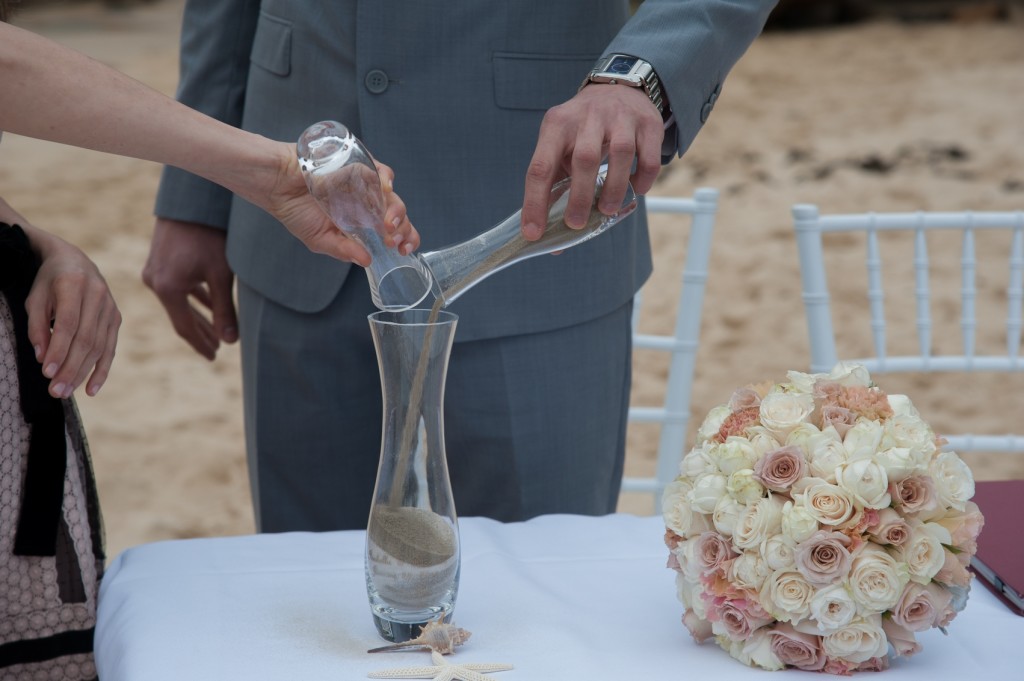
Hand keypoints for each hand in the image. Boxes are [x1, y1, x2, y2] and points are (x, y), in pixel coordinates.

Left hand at [26, 232, 120, 397]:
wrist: (75, 261)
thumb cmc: (49, 282)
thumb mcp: (35, 298)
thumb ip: (37, 327)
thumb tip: (43, 359)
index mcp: (74, 284)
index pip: (68, 324)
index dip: (59, 349)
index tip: (47, 372)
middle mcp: (98, 295)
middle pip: (86, 339)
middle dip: (70, 368)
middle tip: (55, 391)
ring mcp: (111, 308)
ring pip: (99, 347)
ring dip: (83, 372)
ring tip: (66, 392)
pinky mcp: (117, 318)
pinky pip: (110, 348)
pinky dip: (102, 371)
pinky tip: (91, 390)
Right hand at [142, 219, 234, 359]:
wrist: (190, 201)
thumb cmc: (209, 235)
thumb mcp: (221, 274)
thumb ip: (225, 309)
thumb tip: (230, 341)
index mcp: (168, 289)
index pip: (185, 327)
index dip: (201, 344)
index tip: (214, 357)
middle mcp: (155, 282)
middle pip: (181, 317)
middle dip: (201, 334)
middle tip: (216, 351)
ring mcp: (155, 271)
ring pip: (179, 303)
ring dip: (198, 316)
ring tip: (215, 333)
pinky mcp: (160, 261)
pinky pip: (177, 288)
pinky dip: (193, 298)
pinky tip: (207, 304)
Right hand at [259, 144, 418, 266]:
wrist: (276, 184)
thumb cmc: (295, 210)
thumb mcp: (320, 239)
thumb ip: (343, 250)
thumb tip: (367, 261)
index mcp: (362, 223)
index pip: (392, 232)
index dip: (404, 240)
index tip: (403, 250)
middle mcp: (367, 204)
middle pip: (398, 215)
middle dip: (403, 228)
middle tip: (393, 239)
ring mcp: (364, 184)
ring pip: (392, 195)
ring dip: (396, 209)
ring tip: (389, 223)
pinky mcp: (358, 164)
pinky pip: (380, 170)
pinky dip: (386, 179)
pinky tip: (384, 189)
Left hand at [521, 84, 663, 239]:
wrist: (617, 89)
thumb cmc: (582, 130)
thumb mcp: (561, 146)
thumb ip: (556, 188)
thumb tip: (553, 242)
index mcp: (556, 125)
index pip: (540, 167)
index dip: (535, 203)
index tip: (534, 233)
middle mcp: (587, 117)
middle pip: (583, 159)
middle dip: (580, 197)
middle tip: (576, 224)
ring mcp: (620, 117)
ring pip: (621, 153)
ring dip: (614, 188)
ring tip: (607, 210)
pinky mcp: (648, 123)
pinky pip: (649, 156)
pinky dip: (644, 179)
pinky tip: (636, 189)